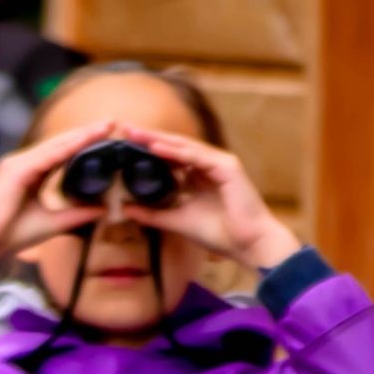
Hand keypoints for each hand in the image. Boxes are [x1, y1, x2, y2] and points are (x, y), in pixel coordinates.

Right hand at [0, 120, 116, 274]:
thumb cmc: (7, 236)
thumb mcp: (50, 224)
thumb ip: (75, 215)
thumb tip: (103, 210)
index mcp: (28, 173)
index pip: (61, 153)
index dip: (84, 143)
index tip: (107, 135)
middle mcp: (21, 164)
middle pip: (60, 144)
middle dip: (87, 133)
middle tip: (113, 123)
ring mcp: (16, 164)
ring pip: (55, 145)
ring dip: (81, 135)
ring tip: (105, 127)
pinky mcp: (14, 171)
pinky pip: (47, 156)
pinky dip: (67, 148)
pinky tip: (85, 141)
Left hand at [116, 126, 301, 268]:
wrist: (248, 245)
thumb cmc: (219, 233)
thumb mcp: (176, 221)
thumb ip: (152, 214)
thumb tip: (125, 209)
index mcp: (198, 175)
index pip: (170, 156)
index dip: (148, 149)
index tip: (125, 144)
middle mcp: (209, 165)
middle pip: (175, 146)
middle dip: (150, 137)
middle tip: (125, 129)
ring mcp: (219, 163)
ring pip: (184, 147)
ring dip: (159, 139)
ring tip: (135, 134)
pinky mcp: (227, 167)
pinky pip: (196, 156)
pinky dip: (175, 152)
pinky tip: (155, 147)